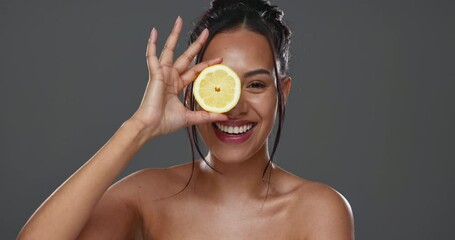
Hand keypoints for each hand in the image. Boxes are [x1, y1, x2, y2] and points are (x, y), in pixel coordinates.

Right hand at [130, 17, 226, 139]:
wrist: (151, 126)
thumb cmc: (165, 122)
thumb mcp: (191, 118)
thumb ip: (207, 115)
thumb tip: (224, 117)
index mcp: (177, 86)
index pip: (195, 71)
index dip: (206, 64)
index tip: (219, 59)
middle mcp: (170, 77)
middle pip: (185, 56)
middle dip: (196, 44)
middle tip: (205, 32)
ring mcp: (162, 74)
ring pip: (169, 50)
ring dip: (174, 35)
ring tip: (179, 21)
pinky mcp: (155, 74)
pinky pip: (152, 56)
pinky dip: (152, 44)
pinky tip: (154, 31)